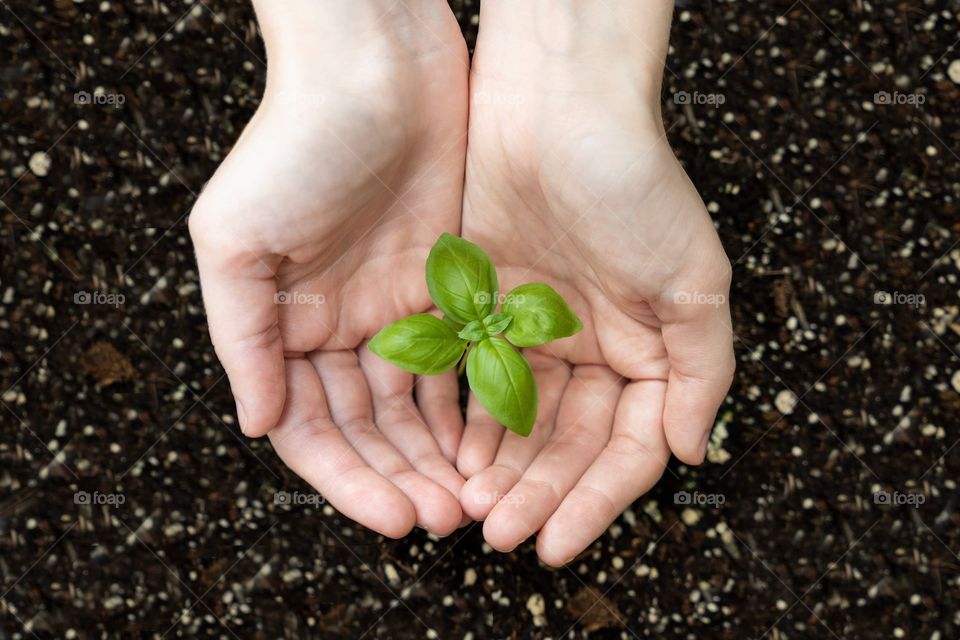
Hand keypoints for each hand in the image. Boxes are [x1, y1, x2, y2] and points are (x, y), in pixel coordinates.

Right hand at [189, 0, 469, 536]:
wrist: (378, 64)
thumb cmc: (297, 140)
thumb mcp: (237, 239)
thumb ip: (243, 336)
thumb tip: (257, 425)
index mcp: (284, 325)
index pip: (312, 429)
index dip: (349, 479)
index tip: (393, 518)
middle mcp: (339, 327)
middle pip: (370, 429)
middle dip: (403, 477)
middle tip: (444, 519)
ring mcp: (397, 309)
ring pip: (419, 407)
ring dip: (440, 455)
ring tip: (472, 497)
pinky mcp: (449, 285)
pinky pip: (462, 362)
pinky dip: (473, 406)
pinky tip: (492, 441)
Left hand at [456, 1, 734, 564]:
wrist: (553, 106)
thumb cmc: (633, 183)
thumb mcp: (692, 282)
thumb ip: (701, 373)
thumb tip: (691, 454)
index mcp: (649, 351)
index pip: (626, 451)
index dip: (594, 502)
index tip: (558, 543)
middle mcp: (594, 349)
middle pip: (566, 446)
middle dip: (536, 493)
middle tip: (500, 534)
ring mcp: (538, 332)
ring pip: (518, 424)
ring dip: (498, 468)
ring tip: (471, 507)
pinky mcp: (487, 310)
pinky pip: (475, 382)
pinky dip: (465, 420)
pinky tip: (451, 454)